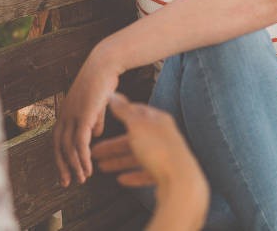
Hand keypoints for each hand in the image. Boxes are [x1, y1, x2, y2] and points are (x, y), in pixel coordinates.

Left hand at [53, 51, 119, 186]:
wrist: (104, 65)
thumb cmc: (102, 83)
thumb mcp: (96, 106)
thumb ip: (94, 120)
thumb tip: (95, 134)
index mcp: (65, 113)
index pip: (57, 140)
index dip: (60, 158)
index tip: (65, 173)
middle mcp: (65, 115)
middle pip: (58, 146)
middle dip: (62, 166)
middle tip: (67, 183)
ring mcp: (72, 114)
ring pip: (69, 147)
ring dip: (75, 165)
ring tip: (82, 179)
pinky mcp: (83, 115)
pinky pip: (80, 142)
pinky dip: (83, 157)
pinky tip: (88, 168)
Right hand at [92, 94, 208, 230]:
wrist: (181, 181)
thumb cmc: (158, 149)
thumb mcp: (136, 125)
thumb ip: (123, 110)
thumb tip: (114, 95)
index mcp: (158, 120)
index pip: (137, 112)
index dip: (120, 113)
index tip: (107, 116)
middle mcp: (163, 136)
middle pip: (133, 138)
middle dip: (113, 146)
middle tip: (95, 151)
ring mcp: (165, 156)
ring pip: (137, 157)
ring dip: (119, 161)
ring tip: (102, 167)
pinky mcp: (166, 174)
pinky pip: (146, 173)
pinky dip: (133, 175)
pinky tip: (121, 179)